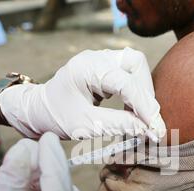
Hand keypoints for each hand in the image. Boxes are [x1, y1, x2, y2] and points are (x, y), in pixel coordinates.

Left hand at [0, 48, 165, 140]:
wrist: (38, 110)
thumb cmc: (55, 117)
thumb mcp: (84, 126)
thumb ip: (117, 125)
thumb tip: (148, 130)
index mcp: (86, 68)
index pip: (125, 82)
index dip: (144, 106)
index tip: (155, 129)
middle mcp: (96, 58)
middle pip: (136, 64)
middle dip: (146, 93)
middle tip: (150, 122)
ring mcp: (101, 60)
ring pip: (136, 66)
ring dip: (143, 92)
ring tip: (143, 118)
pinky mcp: (105, 68)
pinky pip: (130, 74)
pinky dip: (136, 92)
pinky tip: (134, 111)